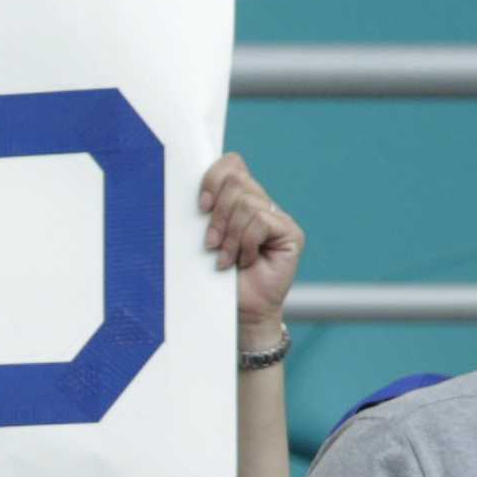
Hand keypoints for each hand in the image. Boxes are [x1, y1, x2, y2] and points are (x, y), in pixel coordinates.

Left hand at [199, 151, 302, 347]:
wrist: (237, 311)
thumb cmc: (213, 278)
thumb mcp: (201, 240)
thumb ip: (202, 213)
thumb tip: (186, 187)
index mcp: (237, 200)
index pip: (231, 165)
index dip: (212, 179)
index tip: (199, 207)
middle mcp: (260, 204)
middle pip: (236, 181)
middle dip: (216, 216)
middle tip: (210, 244)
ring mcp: (278, 218)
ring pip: (246, 204)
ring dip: (228, 236)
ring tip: (224, 259)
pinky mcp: (291, 233)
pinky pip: (261, 221)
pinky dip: (245, 243)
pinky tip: (245, 261)